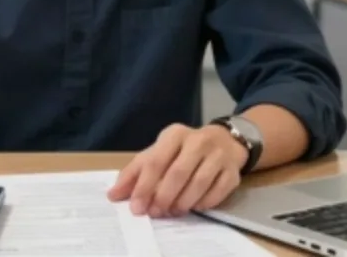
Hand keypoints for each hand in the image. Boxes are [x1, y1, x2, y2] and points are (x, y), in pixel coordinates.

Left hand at [107, 123, 247, 217]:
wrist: (225, 141)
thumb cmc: (184, 150)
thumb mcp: (159, 152)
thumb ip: (135, 172)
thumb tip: (113, 194)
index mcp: (175, 134)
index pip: (156, 161)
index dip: (144, 186)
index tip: (136, 207)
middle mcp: (198, 140)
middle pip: (178, 173)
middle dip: (163, 197)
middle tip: (155, 212)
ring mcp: (219, 155)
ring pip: (199, 183)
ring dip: (182, 203)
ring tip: (172, 212)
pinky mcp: (232, 171)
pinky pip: (217, 193)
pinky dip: (203, 203)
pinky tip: (194, 207)